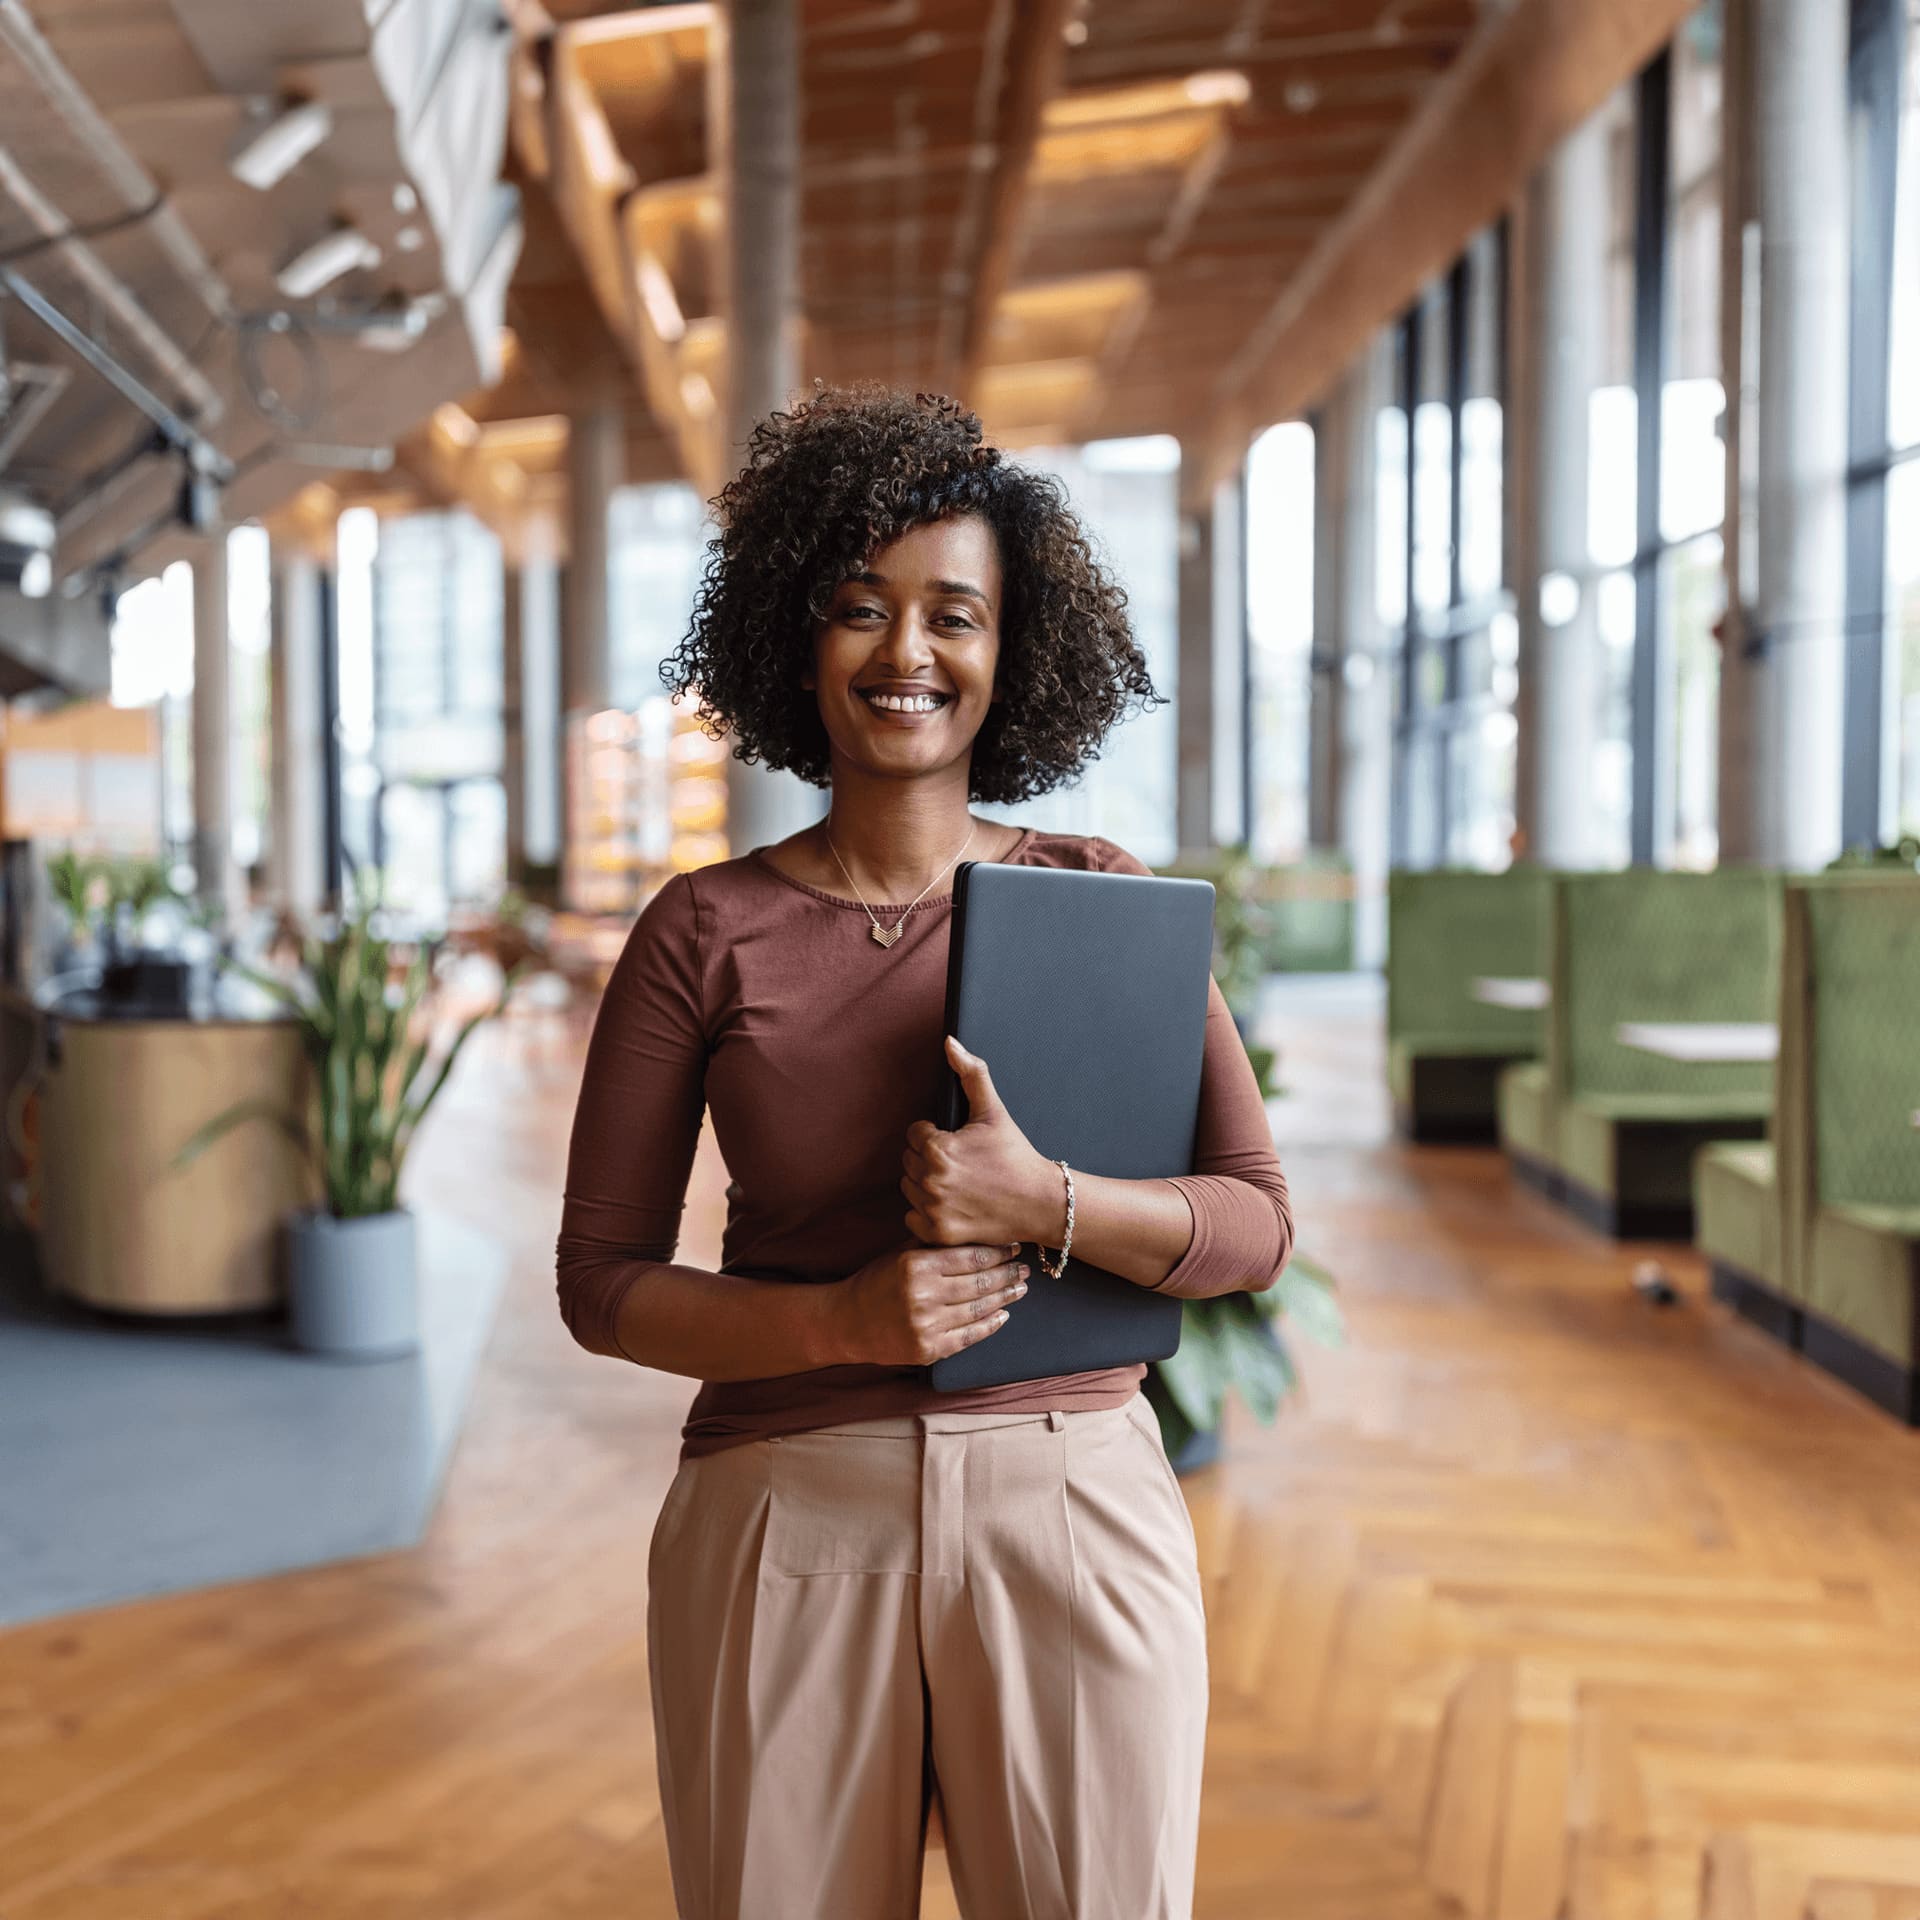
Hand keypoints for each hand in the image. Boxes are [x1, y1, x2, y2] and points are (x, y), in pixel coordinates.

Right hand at [829, 1239, 1031, 1366]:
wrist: (847, 1322)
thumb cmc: (876, 1282)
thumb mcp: (900, 1254)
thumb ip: (933, 1244)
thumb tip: (975, 1228)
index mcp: (916, 1266)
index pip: (969, 1257)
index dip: (997, 1252)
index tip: (1013, 1246)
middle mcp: (923, 1296)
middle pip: (979, 1283)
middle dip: (1007, 1274)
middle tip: (1024, 1268)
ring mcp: (926, 1326)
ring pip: (978, 1309)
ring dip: (1004, 1298)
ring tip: (1020, 1288)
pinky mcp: (928, 1350)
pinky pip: (968, 1337)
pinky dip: (989, 1325)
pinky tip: (1003, 1315)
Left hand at [902, 1036, 1056, 1248]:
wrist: (1040, 1202)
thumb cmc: (1015, 1155)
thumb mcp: (994, 1111)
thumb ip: (970, 1073)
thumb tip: (950, 1043)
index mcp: (937, 1147)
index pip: (914, 1134)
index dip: (936, 1135)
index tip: (960, 1144)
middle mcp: (930, 1179)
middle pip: (909, 1161)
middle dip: (930, 1159)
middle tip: (961, 1164)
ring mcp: (932, 1208)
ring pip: (909, 1188)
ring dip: (926, 1185)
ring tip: (958, 1183)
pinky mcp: (937, 1233)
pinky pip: (911, 1218)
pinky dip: (927, 1214)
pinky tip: (953, 1205)